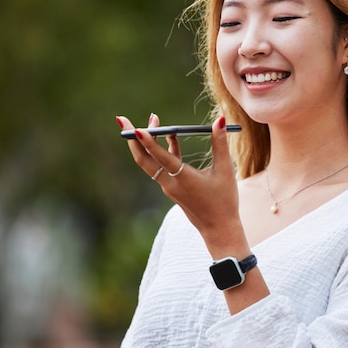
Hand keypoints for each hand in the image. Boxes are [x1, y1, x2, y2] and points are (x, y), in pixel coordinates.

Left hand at [116, 114, 249, 259]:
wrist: (219, 229)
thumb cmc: (224, 200)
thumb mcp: (225, 170)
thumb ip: (220, 144)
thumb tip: (219, 120)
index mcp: (183, 179)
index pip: (160, 158)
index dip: (148, 141)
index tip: (135, 128)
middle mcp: (170, 184)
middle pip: (143, 160)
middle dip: (132, 139)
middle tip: (122, 119)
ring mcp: (169, 187)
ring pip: (150, 162)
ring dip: (147, 141)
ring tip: (153, 119)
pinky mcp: (172, 188)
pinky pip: (161, 166)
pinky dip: (162, 150)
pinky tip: (171, 136)